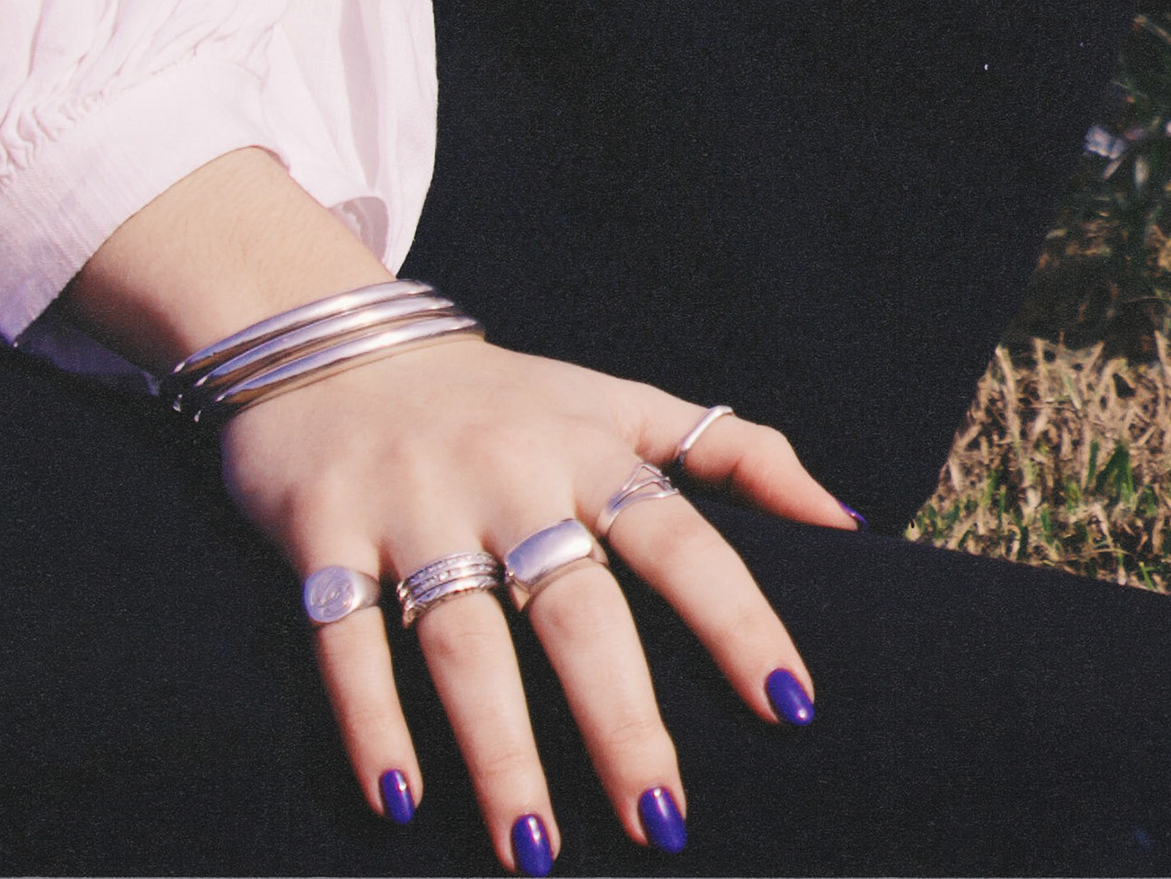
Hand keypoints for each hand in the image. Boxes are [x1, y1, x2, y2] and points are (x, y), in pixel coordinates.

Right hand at [223, 336, 857, 870]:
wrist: (329, 343)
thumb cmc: (507, 397)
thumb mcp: (624, 403)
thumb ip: (740, 453)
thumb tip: (849, 523)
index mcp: (591, 450)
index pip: (685, 543)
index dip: (740, 621)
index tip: (791, 706)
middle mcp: (508, 478)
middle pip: (579, 614)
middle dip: (622, 723)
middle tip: (660, 822)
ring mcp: (412, 506)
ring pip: (464, 644)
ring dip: (501, 752)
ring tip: (537, 849)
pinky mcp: (320, 534)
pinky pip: (345, 643)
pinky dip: (372, 723)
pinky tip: (401, 801)